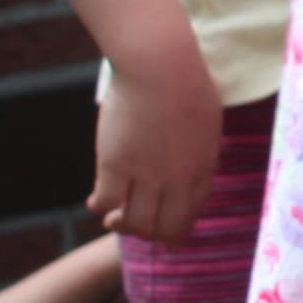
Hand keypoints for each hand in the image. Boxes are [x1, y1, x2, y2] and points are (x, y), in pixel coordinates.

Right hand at [90, 51, 221, 245]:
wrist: (160, 66)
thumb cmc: (186, 84)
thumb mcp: (207, 123)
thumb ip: (202, 151)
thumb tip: (198, 166)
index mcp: (203, 167)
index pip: (192, 214)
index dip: (178, 229)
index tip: (168, 236)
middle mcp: (176, 179)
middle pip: (164, 227)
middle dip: (151, 233)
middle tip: (135, 224)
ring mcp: (145, 174)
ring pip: (134, 222)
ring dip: (123, 225)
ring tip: (115, 218)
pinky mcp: (114, 165)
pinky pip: (105, 203)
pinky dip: (99, 207)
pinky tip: (96, 201)